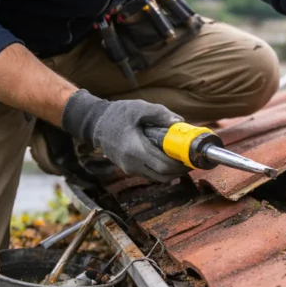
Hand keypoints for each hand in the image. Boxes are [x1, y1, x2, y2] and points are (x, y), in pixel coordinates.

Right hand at [62, 90, 187, 181]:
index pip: (164, 166)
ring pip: (156, 178)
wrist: (94, 123)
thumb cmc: (117, 114)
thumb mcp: (139, 108)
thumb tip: (179, 122)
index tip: (191, 158)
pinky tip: (168, 159)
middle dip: (179, 170)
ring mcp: (129, 168)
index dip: (180, 165)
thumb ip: (160, 114)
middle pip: (163, 176)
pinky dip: (161, 170)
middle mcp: (132, 164)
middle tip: (190, 160)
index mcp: (135, 150)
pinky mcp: (128, 169)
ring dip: (171, 172)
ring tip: (181, 160)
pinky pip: (149, 174)